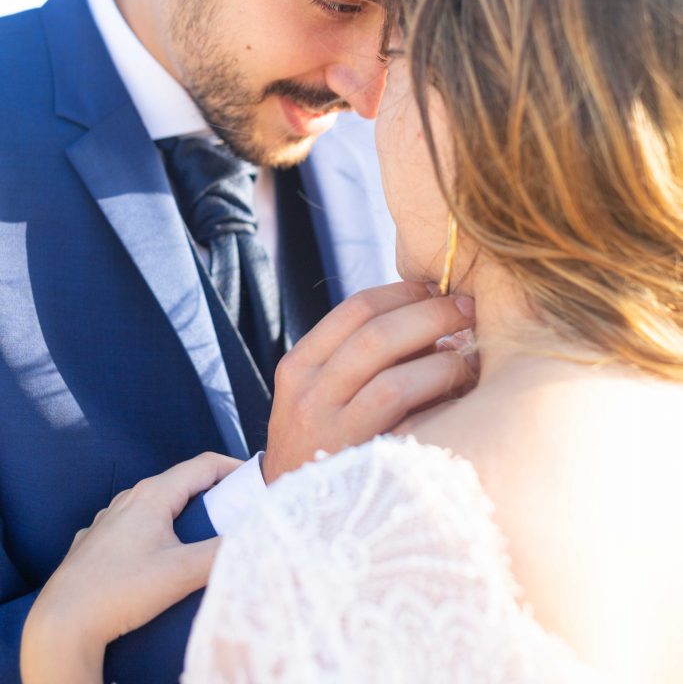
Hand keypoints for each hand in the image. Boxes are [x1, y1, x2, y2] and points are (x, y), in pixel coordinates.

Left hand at [21, 452, 239, 683]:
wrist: (63, 622)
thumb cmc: (120, 592)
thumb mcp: (181, 573)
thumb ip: (222, 552)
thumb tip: (255, 537)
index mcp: (153, 494)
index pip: (204, 465)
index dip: (234, 468)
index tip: (257, 480)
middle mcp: (129, 498)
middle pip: (181, 483)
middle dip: (212, 492)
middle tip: (238, 510)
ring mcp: (109, 520)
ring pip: (156, 504)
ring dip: (183, 512)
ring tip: (201, 534)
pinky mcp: (96, 542)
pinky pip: (134, 526)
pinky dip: (156, 531)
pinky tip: (158, 554)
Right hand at [262, 281, 475, 483]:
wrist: (295, 524)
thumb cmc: (324, 446)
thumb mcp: (322, 396)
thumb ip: (362, 357)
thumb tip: (434, 315)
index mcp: (300, 366)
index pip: (356, 309)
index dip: (405, 292)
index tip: (438, 288)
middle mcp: (308, 393)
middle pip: (378, 332)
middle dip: (432, 314)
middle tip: (468, 310)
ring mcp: (331, 429)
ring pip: (394, 374)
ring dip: (444, 358)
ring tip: (471, 356)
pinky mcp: (358, 462)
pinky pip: (406, 413)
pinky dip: (440, 393)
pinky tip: (463, 393)